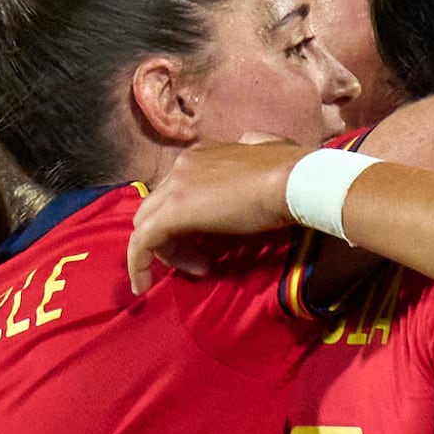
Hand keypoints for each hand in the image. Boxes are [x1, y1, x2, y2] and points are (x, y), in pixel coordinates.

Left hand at [128, 138, 309, 288]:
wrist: (295, 180)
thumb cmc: (292, 174)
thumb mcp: (269, 156)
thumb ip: (256, 152)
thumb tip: (258, 146)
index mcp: (202, 155)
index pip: (177, 189)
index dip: (189, 220)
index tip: (213, 242)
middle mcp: (183, 165)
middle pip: (157, 207)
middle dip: (174, 237)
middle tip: (204, 260)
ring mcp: (175, 186)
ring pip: (148, 223)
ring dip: (169, 251)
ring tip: (200, 268)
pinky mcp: (172, 212)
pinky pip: (142, 241)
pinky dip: (138, 264)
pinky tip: (143, 286)